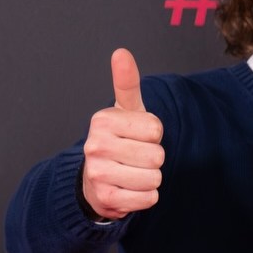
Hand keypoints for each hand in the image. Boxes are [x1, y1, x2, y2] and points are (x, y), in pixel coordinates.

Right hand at [80, 49, 163, 219]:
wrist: (95, 180)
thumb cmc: (118, 141)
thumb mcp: (124, 111)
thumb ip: (126, 83)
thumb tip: (121, 53)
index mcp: (102, 120)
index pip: (156, 129)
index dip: (153, 135)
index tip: (136, 136)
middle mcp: (95, 146)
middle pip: (156, 156)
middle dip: (153, 159)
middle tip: (134, 157)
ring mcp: (98, 173)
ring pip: (154, 178)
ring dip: (150, 179)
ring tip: (132, 173)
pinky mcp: (106, 199)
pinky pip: (149, 199)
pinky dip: (145, 197)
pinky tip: (129, 189)